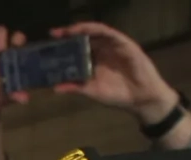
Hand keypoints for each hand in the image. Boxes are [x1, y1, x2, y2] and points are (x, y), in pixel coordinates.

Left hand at [52, 22, 179, 124]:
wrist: (140, 99)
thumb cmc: (117, 94)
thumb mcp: (92, 91)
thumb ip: (76, 88)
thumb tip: (55, 88)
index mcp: (95, 59)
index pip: (77, 47)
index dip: (65, 44)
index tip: (50, 43)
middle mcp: (103, 50)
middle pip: (85, 37)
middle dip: (69, 33)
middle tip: (54, 33)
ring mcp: (114, 46)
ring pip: (96, 32)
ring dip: (82, 29)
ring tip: (68, 30)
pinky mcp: (125, 44)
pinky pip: (110, 34)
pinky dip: (98, 31)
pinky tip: (88, 30)